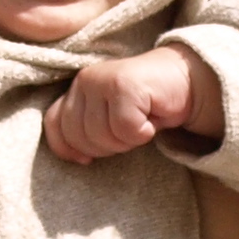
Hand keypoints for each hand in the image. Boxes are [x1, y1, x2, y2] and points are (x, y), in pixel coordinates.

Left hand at [46, 43, 221, 163]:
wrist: (183, 81)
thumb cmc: (145, 106)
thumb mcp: (108, 119)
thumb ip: (84, 131)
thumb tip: (77, 158)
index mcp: (76, 89)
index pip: (55, 125)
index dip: (70, 148)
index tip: (89, 158)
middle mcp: (85, 80)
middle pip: (80, 137)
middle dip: (106, 147)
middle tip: (128, 132)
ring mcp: (103, 79)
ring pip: (103, 135)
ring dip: (127, 140)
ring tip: (140, 123)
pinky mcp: (125, 84)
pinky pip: (125, 129)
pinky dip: (143, 133)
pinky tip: (151, 119)